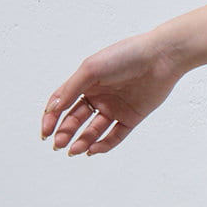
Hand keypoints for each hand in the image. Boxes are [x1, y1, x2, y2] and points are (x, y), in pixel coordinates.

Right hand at [40, 28, 184, 154]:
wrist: (160, 58)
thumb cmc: (125, 56)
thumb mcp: (91, 69)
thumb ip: (70, 90)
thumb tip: (52, 109)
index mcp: (86, 82)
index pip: (62, 103)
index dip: (51, 118)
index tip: (45, 132)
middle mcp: (99, 96)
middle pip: (76, 119)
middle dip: (65, 133)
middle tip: (58, 144)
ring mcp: (115, 108)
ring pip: (94, 130)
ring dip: (82, 141)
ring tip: (73, 150)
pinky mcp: (131, 118)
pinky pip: (115, 136)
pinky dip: (103, 144)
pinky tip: (93, 149)